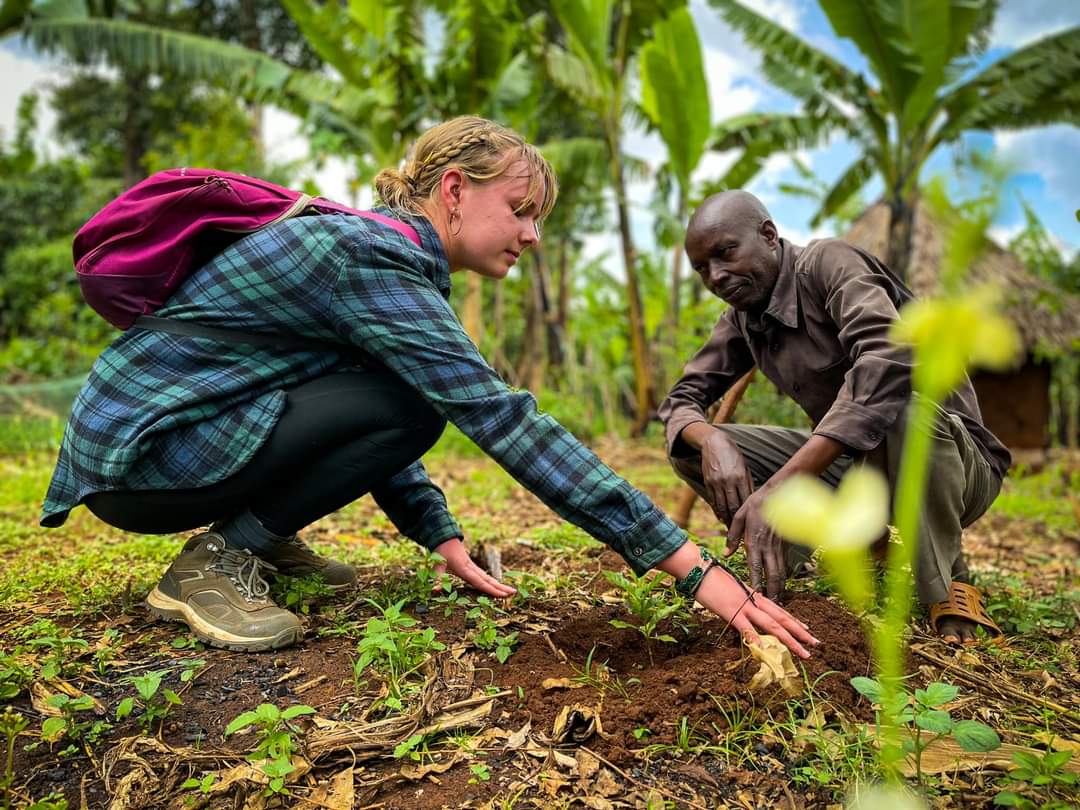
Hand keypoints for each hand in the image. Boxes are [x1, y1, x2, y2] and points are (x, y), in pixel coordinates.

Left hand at [431, 538, 515, 598]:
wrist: (445, 538)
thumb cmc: (441, 552)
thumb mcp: (437, 564)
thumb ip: (437, 578)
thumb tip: (435, 590)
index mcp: (465, 569)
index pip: (480, 582)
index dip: (491, 590)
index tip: (502, 595)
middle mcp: (472, 568)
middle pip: (488, 580)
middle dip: (501, 587)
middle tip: (513, 593)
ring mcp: (473, 567)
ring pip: (488, 578)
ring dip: (499, 585)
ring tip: (510, 591)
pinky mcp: (472, 567)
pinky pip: (484, 576)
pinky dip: (492, 582)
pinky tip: (497, 586)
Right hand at [695, 561, 818, 658]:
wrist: (698, 567)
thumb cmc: (711, 578)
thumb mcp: (731, 590)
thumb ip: (740, 601)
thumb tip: (744, 612)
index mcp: (754, 595)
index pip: (779, 610)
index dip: (795, 621)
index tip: (807, 630)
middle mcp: (754, 601)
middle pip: (782, 619)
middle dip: (801, 633)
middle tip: (817, 644)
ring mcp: (744, 606)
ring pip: (772, 626)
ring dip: (790, 641)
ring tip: (803, 653)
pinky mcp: (731, 612)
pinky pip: (747, 629)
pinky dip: (757, 640)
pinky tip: (766, 651)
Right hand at [700, 430, 754, 524]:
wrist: (714, 443)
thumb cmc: (734, 456)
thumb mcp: (745, 468)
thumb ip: (748, 484)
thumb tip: (751, 502)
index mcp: (740, 477)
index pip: (744, 501)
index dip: (746, 515)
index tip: (749, 525)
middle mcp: (728, 481)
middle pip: (732, 506)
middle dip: (736, 521)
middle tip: (740, 533)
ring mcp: (716, 482)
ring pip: (721, 506)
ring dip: (725, 518)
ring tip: (730, 528)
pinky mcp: (707, 482)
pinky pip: (712, 500)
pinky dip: (716, 510)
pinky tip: (720, 516)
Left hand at [725, 489, 785, 599]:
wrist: (778, 493)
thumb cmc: (755, 504)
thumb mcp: (738, 517)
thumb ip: (732, 537)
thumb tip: (727, 554)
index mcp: (754, 541)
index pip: (755, 567)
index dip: (756, 583)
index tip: (755, 597)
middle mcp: (767, 547)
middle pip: (772, 575)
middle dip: (773, 592)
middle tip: (771, 606)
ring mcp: (778, 547)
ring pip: (781, 572)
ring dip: (780, 587)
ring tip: (778, 601)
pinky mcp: (784, 545)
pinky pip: (785, 565)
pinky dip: (784, 577)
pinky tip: (781, 586)